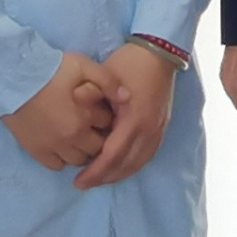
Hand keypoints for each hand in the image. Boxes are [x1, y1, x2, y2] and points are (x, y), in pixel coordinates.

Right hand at [6, 52, 118, 172]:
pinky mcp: (37, 151)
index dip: (108, 118)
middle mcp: (73, 136)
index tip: (102, 112)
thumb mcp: (83, 65)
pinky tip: (62, 146)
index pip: (109, 126)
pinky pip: (57, 165)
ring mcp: (54, 146)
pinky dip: (62, 159)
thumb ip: (108, 80)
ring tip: (79, 139)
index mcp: (86, 115)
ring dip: (82, 151)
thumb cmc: (51, 69)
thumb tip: (128, 97)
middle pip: (96, 148)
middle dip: (99, 139)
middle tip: (93, 128)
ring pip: (78, 160)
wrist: (13, 76)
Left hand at [74, 42, 181, 190]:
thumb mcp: (106, 76)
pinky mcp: (162, 127)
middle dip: (104, 178)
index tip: (78, 180)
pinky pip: (147, 155)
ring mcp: (158, 129)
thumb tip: (75, 109)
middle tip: (84, 184)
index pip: (112, 155)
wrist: (159, 52)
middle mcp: (149, 129)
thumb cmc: (130, 62)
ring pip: (138, 163)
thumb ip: (91, 95)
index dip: (95, 171)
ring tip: (100, 179)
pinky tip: (121, 168)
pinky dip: (133, 166)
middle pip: (126, 165)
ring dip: (119, 174)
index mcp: (134, 119)